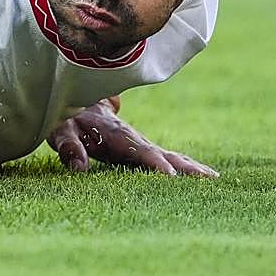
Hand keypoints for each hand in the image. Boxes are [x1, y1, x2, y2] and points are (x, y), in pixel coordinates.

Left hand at [47, 97, 218, 176]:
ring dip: (189, 166)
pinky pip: (162, 156)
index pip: (137, 150)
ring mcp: (137, 142)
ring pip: (166, 154)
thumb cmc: (65, 119)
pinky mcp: (138, 147)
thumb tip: (79, 167)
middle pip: (161, 153)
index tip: (171, 175)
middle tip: (209, 180)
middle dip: (184, 166)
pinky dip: (182, 165)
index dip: (153, 162)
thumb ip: (69, 147)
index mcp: (114, 135)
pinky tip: (199, 175)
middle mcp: (131, 138)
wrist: (72, 96)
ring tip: (213, 180)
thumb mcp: (61, 131)